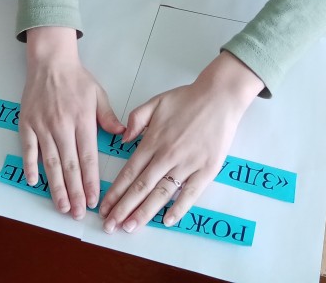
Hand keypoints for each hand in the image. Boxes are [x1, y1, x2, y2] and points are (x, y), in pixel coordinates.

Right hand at [19, 27, 124, 218]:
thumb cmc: (76, 78)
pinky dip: (30, 166)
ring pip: (50, 162)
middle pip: (69, 165)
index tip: (95, 199)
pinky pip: (28, 149)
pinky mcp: (27, 124)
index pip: (88, 157)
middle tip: (78, 213)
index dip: (91, 181)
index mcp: (82, 120)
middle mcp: (62, 126)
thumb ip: (109, 118)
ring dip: (56, 186)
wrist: (50, 61)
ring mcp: (43, 126)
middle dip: (75, 192)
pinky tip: (34, 182)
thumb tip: (123, 136)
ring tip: (62, 206)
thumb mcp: (98, 95)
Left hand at [99, 52, 263, 233]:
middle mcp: (167, 156)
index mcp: (153, 141)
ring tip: (130, 228)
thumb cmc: (188, 99)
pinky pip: (190, 193)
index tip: (105, 207)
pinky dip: (179, 208)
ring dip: (144, 213)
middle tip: (110, 226)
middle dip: (123, 209)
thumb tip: (123, 140)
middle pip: (141, 187)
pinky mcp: (206, 169)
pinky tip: (167, 221)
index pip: (129, 172)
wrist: (220, 97)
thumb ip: (136, 119)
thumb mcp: (156, 102)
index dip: (115, 192)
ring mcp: (187, 164)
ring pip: (161, 193)